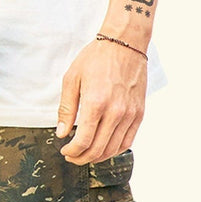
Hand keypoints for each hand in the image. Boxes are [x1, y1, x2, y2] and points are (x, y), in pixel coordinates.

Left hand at [56, 38, 146, 163]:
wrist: (125, 43)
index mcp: (96, 103)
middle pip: (98, 149)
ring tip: (86, 154)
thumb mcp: (72, 79)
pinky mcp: (139, 112)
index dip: (72, 151)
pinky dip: (115, 150)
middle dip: (81, 158)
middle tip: (72, 156)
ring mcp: (130, 113)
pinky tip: (104, 148)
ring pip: (113, 149)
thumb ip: (66, 109)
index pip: (83, 141)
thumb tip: (61, 133)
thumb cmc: (96, 58)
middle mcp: (116, 111)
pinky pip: (128, 140)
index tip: (65, 150)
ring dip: (97, 157)